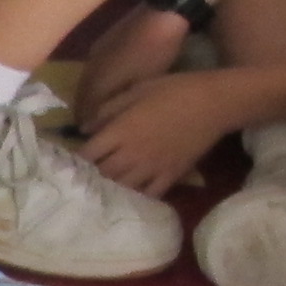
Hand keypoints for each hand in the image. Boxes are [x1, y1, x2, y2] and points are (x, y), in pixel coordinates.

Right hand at [77, 3, 195, 127]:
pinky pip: (94, 71)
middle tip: (99, 127)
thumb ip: (121, 106)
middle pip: (81, 98)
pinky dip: (98, 83)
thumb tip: (104, 123)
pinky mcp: (102, 43)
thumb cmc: (157, 51)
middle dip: (87, 114)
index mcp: (97, 81)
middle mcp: (88, 69)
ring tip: (105, 109)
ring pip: (87, 83)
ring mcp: (94, 53)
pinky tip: (111, 85)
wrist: (163, 9)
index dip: (88, 128)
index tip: (95, 139)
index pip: (84, 112)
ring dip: (92, 97)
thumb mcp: (144, 84)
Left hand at [78, 67, 237, 195]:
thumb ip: (108, 109)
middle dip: (90, 176)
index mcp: (121, 130)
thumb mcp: (137, 90)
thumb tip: (84, 128)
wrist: (214, 102)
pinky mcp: (171, 175)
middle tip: (83, 177)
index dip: (77, 158)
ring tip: (102, 188)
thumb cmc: (174, 89)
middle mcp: (133, 153)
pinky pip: (149, 194)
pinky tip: (130, 194)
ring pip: (122, 188)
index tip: (71, 159)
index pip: (89, 153)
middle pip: (102, 175)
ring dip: (110, 188)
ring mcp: (152, 167)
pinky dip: (137, 196)